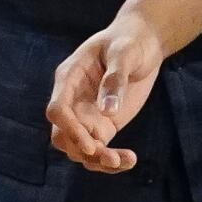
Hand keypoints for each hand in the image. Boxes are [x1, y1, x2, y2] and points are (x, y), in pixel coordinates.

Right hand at [45, 12, 163, 172]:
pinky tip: (130, 161)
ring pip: (80, 149)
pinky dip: (111, 160)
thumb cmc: (131, 41)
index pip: (57, 110)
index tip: (90, 145)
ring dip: (98, 160)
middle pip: (63, 135)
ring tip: (126, 161)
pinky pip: (99, 150)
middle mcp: (72, 100)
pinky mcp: (103, 126)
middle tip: (111, 158)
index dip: (69, 129)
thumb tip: (107, 112)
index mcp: (70, 78)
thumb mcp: (125, 53)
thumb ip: (115, 79)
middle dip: (82, 150)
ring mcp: (86, 115)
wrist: (144, 42)